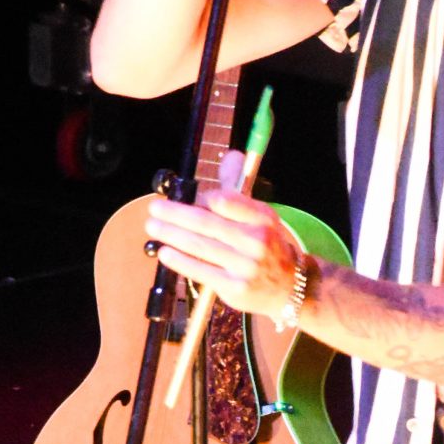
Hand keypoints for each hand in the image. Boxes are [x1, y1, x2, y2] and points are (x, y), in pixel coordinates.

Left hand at [146, 184, 303, 322]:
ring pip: (200, 246)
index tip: (189, 196)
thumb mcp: (262, 217)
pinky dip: (180, 261)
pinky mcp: (235, 288)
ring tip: (153, 227)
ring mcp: (246, 265)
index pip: (226, 201)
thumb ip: (239, 191)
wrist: (289, 287)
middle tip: (155, 208)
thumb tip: (233, 156)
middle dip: (176, 214)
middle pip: (207, 222)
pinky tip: (165, 252)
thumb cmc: (267, 247)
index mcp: (263, 218)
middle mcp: (257, 240)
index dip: (203, 198)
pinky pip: (201, 271)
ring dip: (171, 234)